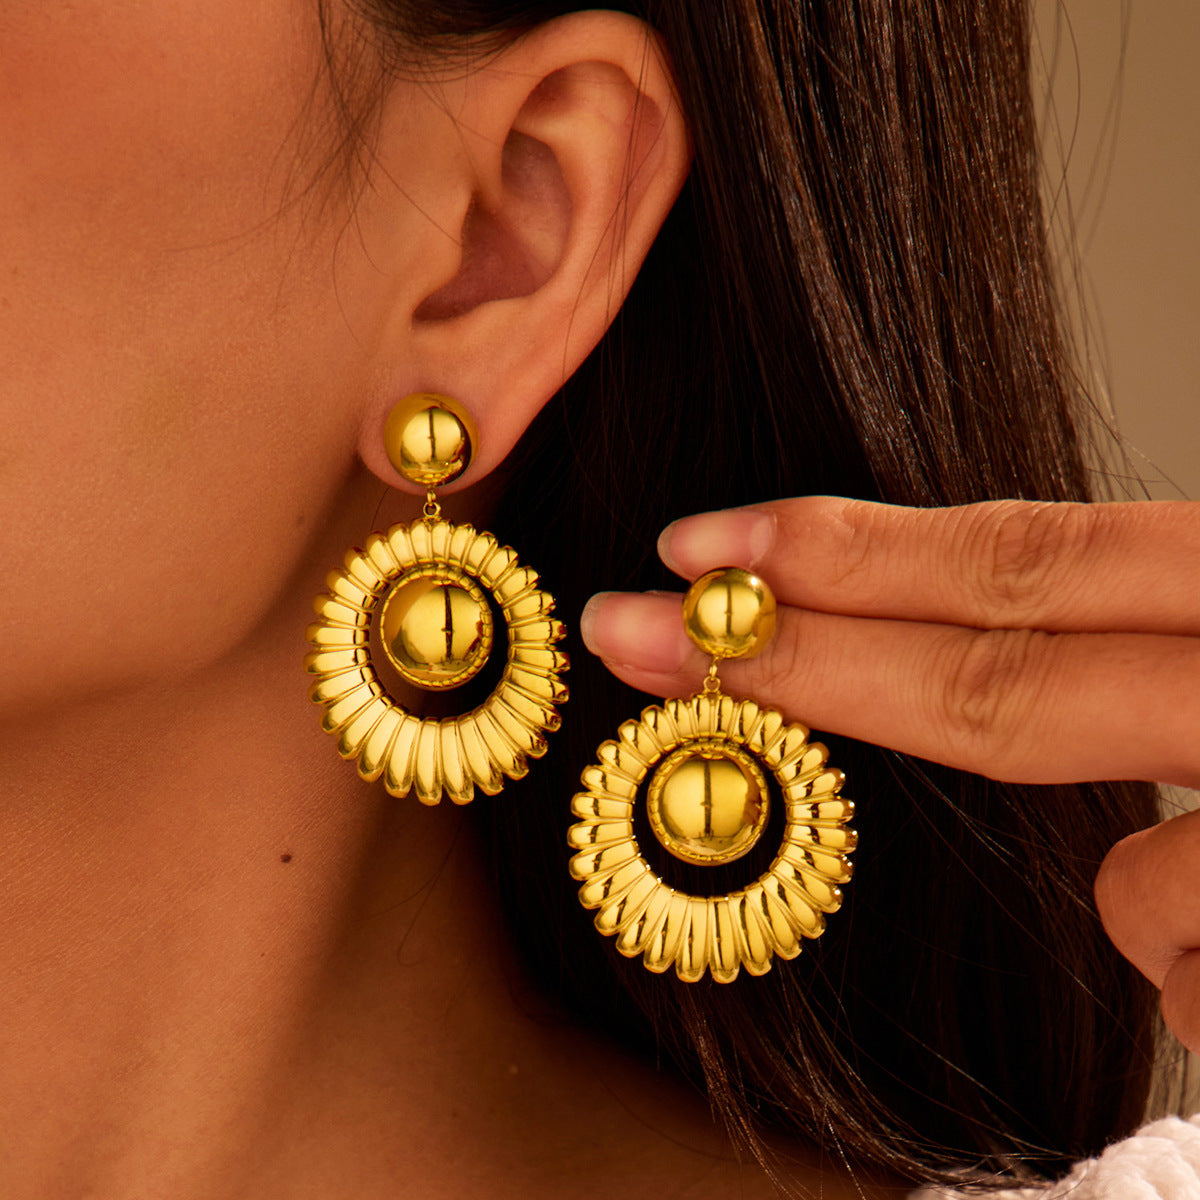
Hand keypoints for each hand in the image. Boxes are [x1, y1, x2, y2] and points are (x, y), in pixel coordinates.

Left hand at [580, 496, 1199, 1051]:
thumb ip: (1113, 648)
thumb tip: (929, 657)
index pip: (1021, 562)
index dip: (849, 553)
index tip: (696, 548)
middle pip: (995, 689)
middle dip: (802, 667)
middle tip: (629, 628)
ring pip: (1131, 890)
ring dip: (1145, 902)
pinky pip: (1195, 984)